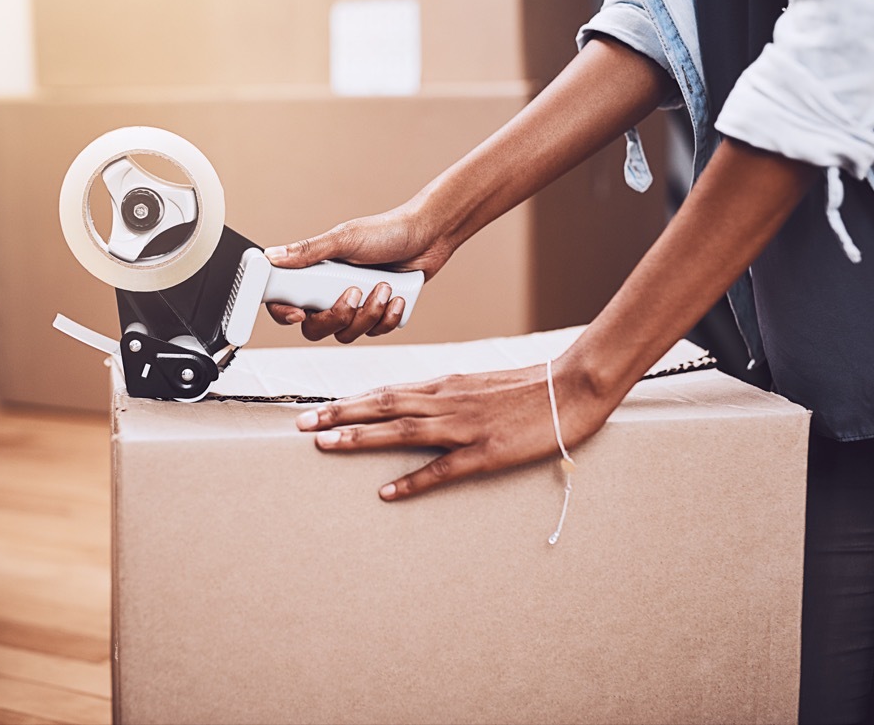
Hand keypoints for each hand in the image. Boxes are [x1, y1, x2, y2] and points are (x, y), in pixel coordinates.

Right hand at [263, 206, 452, 342]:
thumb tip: (273, 256)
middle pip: (315, 328)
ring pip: (346, 333)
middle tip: (354, 292)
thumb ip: (308, 251)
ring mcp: (354, 305)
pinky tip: (397, 296)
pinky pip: (374, 332)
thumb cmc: (387, 231)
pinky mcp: (377, 314)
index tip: (300, 313)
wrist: (429, 237)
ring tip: (384, 286)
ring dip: (369, 313)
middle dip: (338, 316)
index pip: (285, 301)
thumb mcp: (345, 238)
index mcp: (316, 273)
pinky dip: (388, 317)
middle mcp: (331, 292)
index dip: (285, 313)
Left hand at [293, 353, 614, 499]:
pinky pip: (443, 469)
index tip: (316, 409)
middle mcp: (446, 401)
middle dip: (339, 416)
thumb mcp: (476, 382)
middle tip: (301, 425)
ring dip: (361, 439)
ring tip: (326, 446)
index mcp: (444, 385)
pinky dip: (413, 480)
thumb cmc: (526, 387)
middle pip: (382, 407)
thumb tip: (410, 401)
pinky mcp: (487, 452)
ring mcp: (465, 426)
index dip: (348, 402)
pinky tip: (387, 492)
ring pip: (402, 431)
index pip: (385, 392)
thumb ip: (443, 393)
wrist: (572, 386)